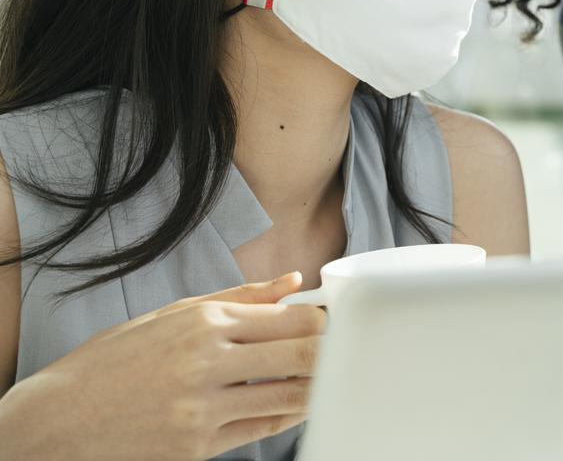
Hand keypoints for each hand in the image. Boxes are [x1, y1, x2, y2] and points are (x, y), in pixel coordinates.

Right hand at [0, 272, 324, 460]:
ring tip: (328, 376)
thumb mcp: (171, 315)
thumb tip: (293, 279)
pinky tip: (296, 404)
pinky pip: (262, 428)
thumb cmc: (111, 363)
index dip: (324, 319)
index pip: (293, 317)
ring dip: (318, 385)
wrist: (56, 422)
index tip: (335, 320)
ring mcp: (204, 408)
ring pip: (290, 394)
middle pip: (302, 353)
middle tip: (344, 347)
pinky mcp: (198, 447)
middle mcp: (207, 363)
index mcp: (203, 324)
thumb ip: (240, 297)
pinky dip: (288, 415)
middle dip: (332, 350)